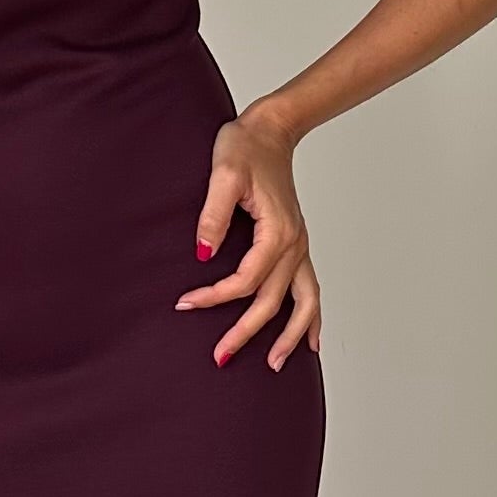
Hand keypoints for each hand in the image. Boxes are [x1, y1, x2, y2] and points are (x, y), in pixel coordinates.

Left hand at [179, 111, 322, 368]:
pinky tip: (310, 340)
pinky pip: (311, 289)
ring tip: (276, 365)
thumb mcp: (222, 173)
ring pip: (304, 303)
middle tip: (220, 357)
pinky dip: (311, 317)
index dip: (214, 297)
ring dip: (291, 335)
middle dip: (247, 333)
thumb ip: (212, 215)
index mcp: (277, 232)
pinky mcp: (297, 245)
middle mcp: (295, 244)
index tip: (185, 304)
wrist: (270, 131)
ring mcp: (300, 246)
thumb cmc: (245, 147)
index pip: (245, 280)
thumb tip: (203, 253)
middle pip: (272, 301)